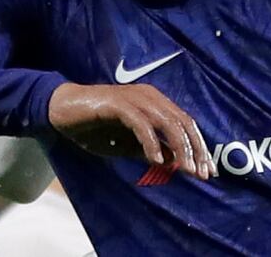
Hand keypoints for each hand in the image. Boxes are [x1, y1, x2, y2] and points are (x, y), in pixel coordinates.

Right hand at [47, 83, 211, 179]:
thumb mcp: (128, 145)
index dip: (199, 146)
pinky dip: (151, 142)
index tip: (208, 171)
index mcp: (155, 103)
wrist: (62, 110)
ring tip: (185, 169)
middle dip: (195, 149)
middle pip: (182, 122)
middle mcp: (150, 97)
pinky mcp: (118, 104)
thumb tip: (176, 164)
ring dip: (179, 147)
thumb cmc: (95, 126)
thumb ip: (152, 150)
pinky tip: (155, 160)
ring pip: (167, 122)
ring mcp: (135, 98)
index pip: (186, 123)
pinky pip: (141, 123)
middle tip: (201, 173)